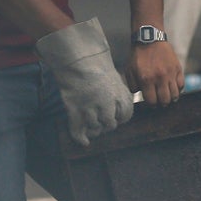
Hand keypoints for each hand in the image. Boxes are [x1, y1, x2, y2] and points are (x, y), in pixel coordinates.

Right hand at [35, 18, 134, 146]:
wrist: (78, 58)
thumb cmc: (96, 66)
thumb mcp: (115, 78)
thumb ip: (118, 95)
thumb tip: (118, 112)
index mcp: (121, 96)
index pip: (125, 117)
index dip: (119, 118)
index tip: (114, 117)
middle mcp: (108, 105)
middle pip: (110, 125)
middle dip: (106, 124)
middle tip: (99, 119)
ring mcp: (91, 108)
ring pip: (95, 129)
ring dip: (93, 128)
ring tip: (90, 123)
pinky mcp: (75, 110)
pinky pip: (78, 131)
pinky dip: (81, 138)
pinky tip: (84, 142)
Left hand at [127, 40, 183, 105]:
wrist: (149, 38)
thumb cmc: (138, 56)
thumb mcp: (129, 71)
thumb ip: (133, 86)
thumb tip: (139, 95)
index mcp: (146, 79)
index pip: (152, 101)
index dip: (152, 105)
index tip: (151, 103)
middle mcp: (159, 78)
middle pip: (165, 100)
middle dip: (162, 103)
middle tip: (160, 101)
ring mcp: (170, 73)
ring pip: (175, 94)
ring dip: (171, 98)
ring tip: (168, 96)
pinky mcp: (178, 68)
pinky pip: (182, 84)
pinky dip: (178, 88)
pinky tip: (173, 87)